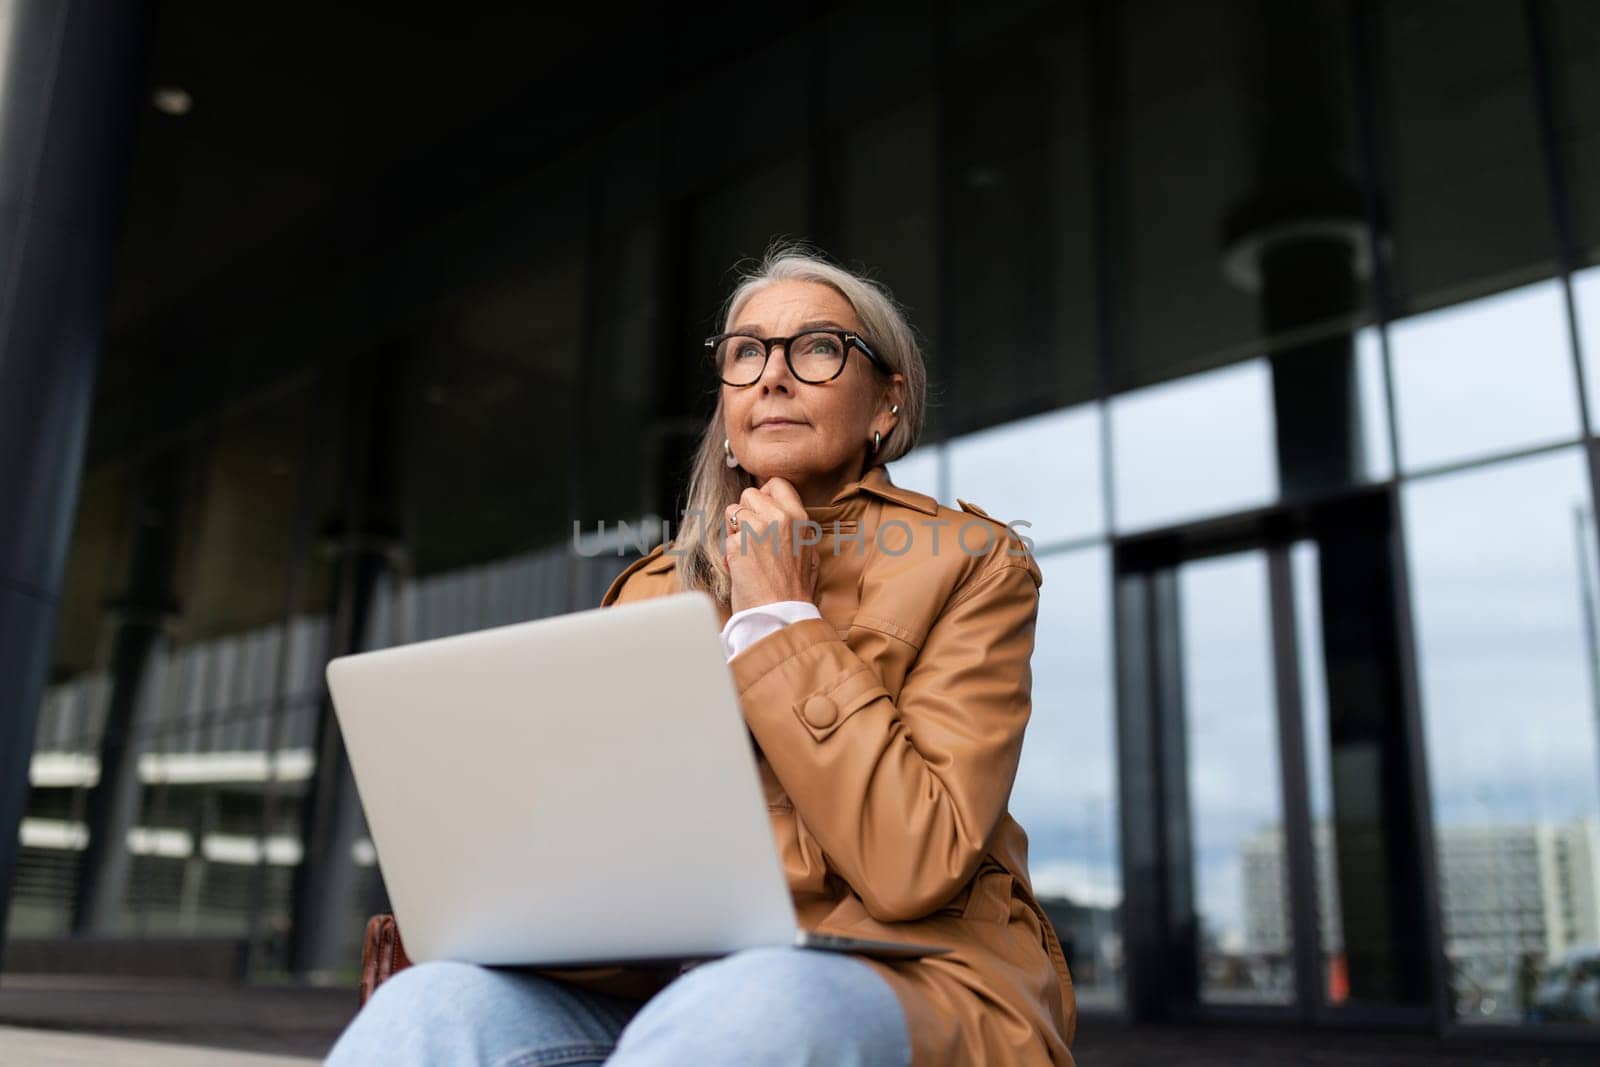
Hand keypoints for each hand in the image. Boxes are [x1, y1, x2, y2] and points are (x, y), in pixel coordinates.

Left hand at [723, 478, 819, 614]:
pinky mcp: (738, 544)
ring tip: (747, 551)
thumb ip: (796, 530)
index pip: (777, 483)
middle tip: (752, 535)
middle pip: (750, 493)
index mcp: (799, 518)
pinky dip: (729, 550)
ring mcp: (758, 530)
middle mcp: (780, 518)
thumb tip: (783, 515)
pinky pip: (726, 536)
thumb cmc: (794, 590)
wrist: (782, 615)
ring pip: (732, 511)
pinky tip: (741, 566)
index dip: (764, 495)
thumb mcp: (809, 553)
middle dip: (746, 512)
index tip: (762, 510)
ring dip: (734, 529)